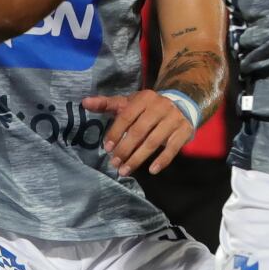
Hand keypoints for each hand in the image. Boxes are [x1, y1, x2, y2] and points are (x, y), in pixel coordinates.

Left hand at [82, 89, 199, 175]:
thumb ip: (107, 104)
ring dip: (138, 158)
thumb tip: (84, 103)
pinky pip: (173, 148)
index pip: (127, 116)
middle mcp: (160, 106)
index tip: (107, 148)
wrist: (181, 104)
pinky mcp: (184, 131)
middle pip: (139, 131)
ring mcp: (174, 119)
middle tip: (114, 163)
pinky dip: (162, 160)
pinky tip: (152, 170)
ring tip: (125, 170)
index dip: (116, 132)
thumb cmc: (148, 108)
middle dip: (125, 149)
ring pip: (154, 141)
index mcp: (144, 98)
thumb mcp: (129, 103)